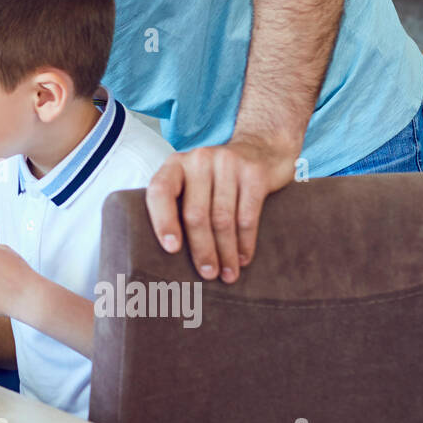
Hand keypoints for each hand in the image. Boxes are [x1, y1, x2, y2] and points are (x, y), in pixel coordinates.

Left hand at [145, 136, 295, 282]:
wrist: (262, 148)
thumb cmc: (217, 178)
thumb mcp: (193, 181)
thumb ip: (179, 204)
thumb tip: (167, 257)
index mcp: (175, 164)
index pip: (160, 191)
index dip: (163, 221)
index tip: (171, 249)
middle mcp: (199, 160)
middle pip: (195, 213)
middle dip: (201, 249)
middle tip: (207, 274)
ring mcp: (228, 163)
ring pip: (223, 218)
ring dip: (225, 252)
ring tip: (227, 274)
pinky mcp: (254, 173)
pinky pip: (248, 215)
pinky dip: (245, 242)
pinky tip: (243, 258)